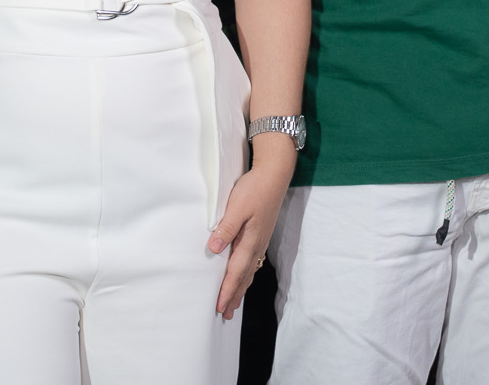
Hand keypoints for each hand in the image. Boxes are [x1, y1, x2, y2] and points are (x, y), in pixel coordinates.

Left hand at [208, 140, 295, 318]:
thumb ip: (226, 227)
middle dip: (234, 296)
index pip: (236, 272)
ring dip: (240, 288)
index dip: (227, 291)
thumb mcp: (237, 206)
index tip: (219, 307)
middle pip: (244, 277)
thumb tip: (213, 249)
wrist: (275, 174)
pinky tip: (244, 276)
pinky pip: (252, 262)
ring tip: (233, 303)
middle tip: (225, 314)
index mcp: (250, 241)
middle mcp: (257, 245)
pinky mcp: (260, 234)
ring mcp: (260, 240)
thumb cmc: (256, 188)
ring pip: (249, 271)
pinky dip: (246, 275)